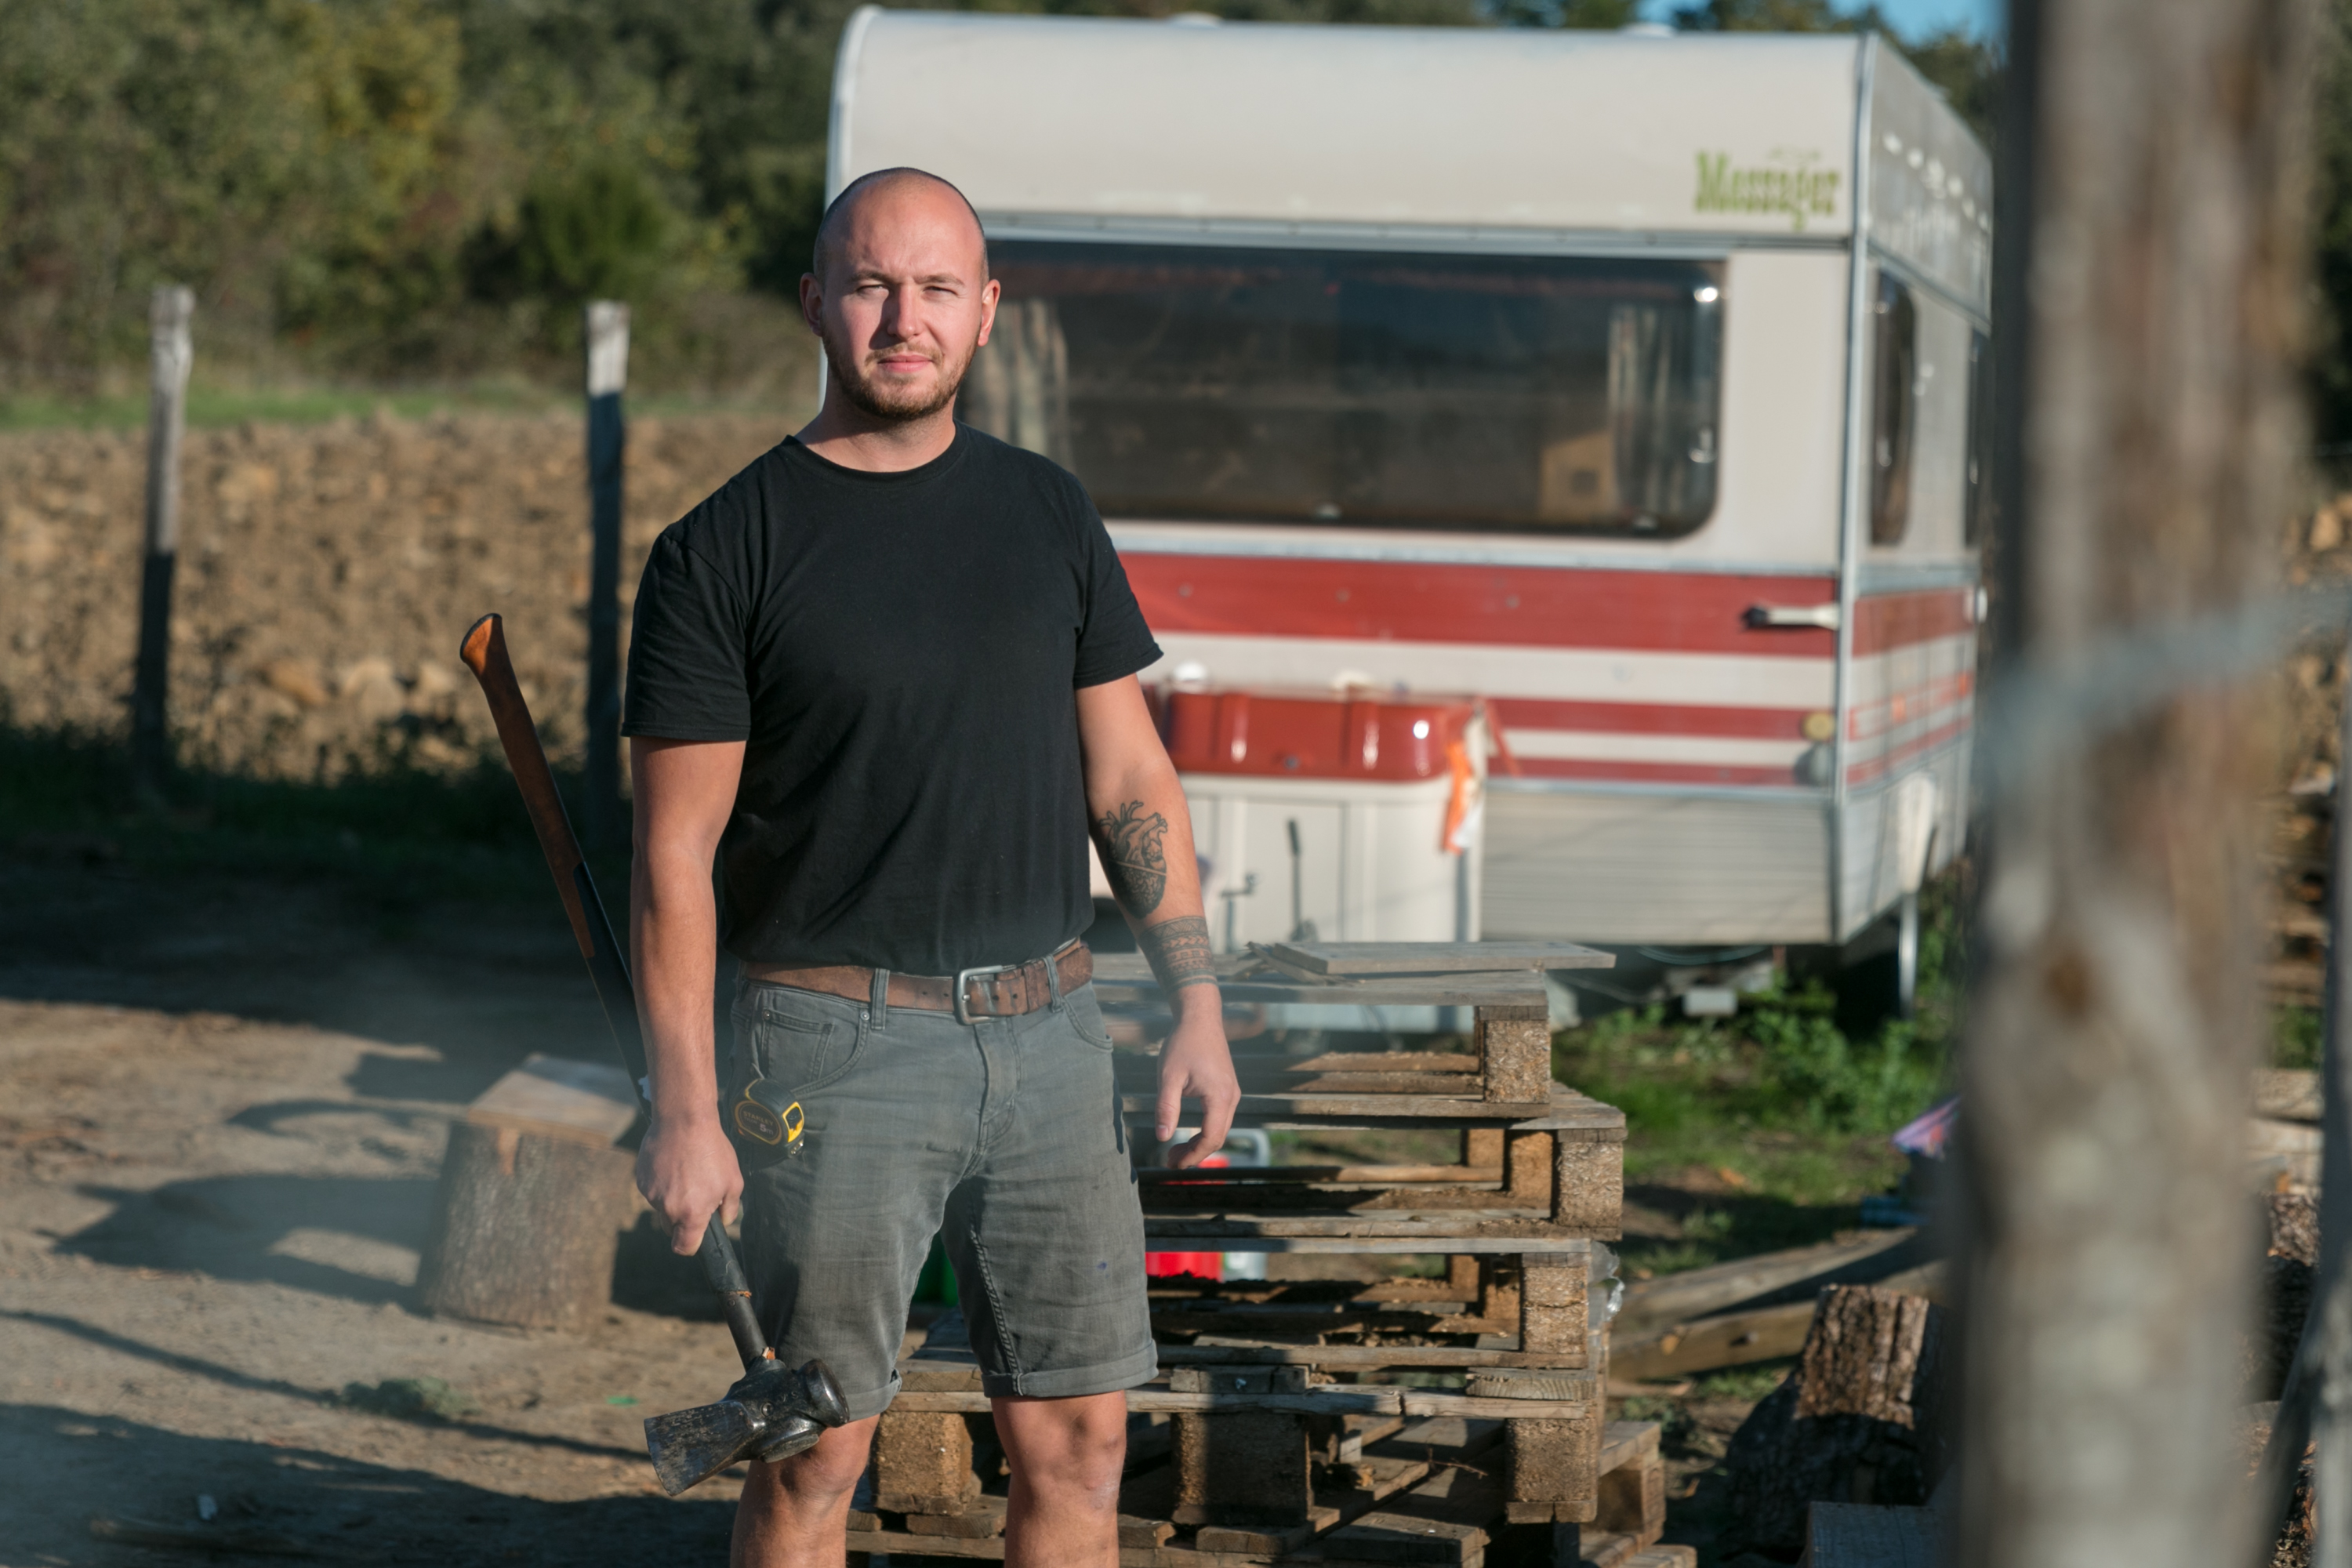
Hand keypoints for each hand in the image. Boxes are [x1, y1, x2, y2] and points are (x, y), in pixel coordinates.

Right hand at [636, 1110, 743, 1256]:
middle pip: (671, 1228)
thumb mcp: (733, 1180)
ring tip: (685, 1172)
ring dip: (671, 1198)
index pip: (684, 1247)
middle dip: (682, 1219)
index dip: (691, 1246)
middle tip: (695, 1196)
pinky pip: (652, 1190)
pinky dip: (661, 1183)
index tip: (695, 1237)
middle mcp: (668, 1208)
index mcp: (691, 1213)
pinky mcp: (641, 1180)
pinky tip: (672, 1165)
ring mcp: (651, 1194)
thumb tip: (723, 1221)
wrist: (684, 1120)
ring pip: (661, 1207)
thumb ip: (730, 1208)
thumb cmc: (712, 1150)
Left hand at [1155, 987, 1239, 1169]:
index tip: (1172, 1164)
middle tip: (1169, 1161)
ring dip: (1199, 1144)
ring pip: (1220, 1129)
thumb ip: (1166, 1108)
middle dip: (1194, 1153)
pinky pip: (1220, 1118)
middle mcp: (1231, 1097)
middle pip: (1218, 1137)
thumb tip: (1162, 1137)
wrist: (1200, 1018)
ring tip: (1175, 1150)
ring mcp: (1232, 1093)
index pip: (1211, 1138)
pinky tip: (1188, 1134)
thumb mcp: (1169, 1076)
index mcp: (1219, 1096)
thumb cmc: (1183, 1044)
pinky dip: (1205, 1131)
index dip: (1193, 1156)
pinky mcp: (1227, 1088)